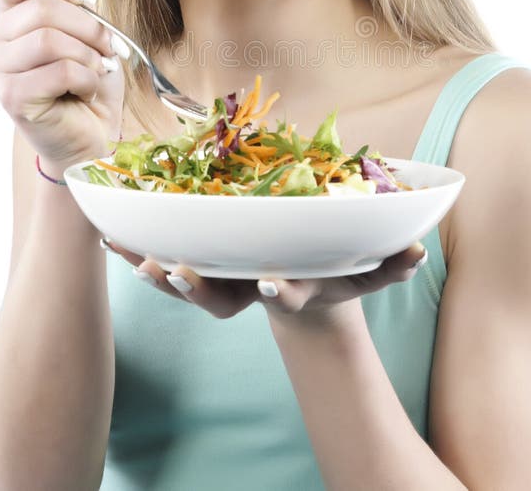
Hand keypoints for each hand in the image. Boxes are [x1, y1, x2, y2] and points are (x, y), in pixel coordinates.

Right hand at [0, 0, 126, 167]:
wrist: (95, 133)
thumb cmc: (89, 81)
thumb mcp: (87, 26)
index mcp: (9, 15)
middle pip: (42, 6)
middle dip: (90, 25)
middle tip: (109, 46)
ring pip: (50, 38)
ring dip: (90, 53)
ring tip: (100, 69)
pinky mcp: (12, 98)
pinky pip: (60, 70)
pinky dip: (87, 78)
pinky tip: (87, 89)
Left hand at [102, 240, 428, 325]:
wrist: (300, 282)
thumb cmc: (331, 269)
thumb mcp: (363, 267)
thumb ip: (390, 264)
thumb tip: (420, 255)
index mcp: (290, 285)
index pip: (284, 295)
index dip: (280, 294)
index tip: (273, 284)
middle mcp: (250, 288)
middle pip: (219, 299)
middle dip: (196, 289)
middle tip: (176, 270)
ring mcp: (224, 280)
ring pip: (187, 284)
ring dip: (158, 271)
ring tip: (130, 254)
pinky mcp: (204, 263)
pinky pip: (168, 258)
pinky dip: (139, 248)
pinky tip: (110, 231)